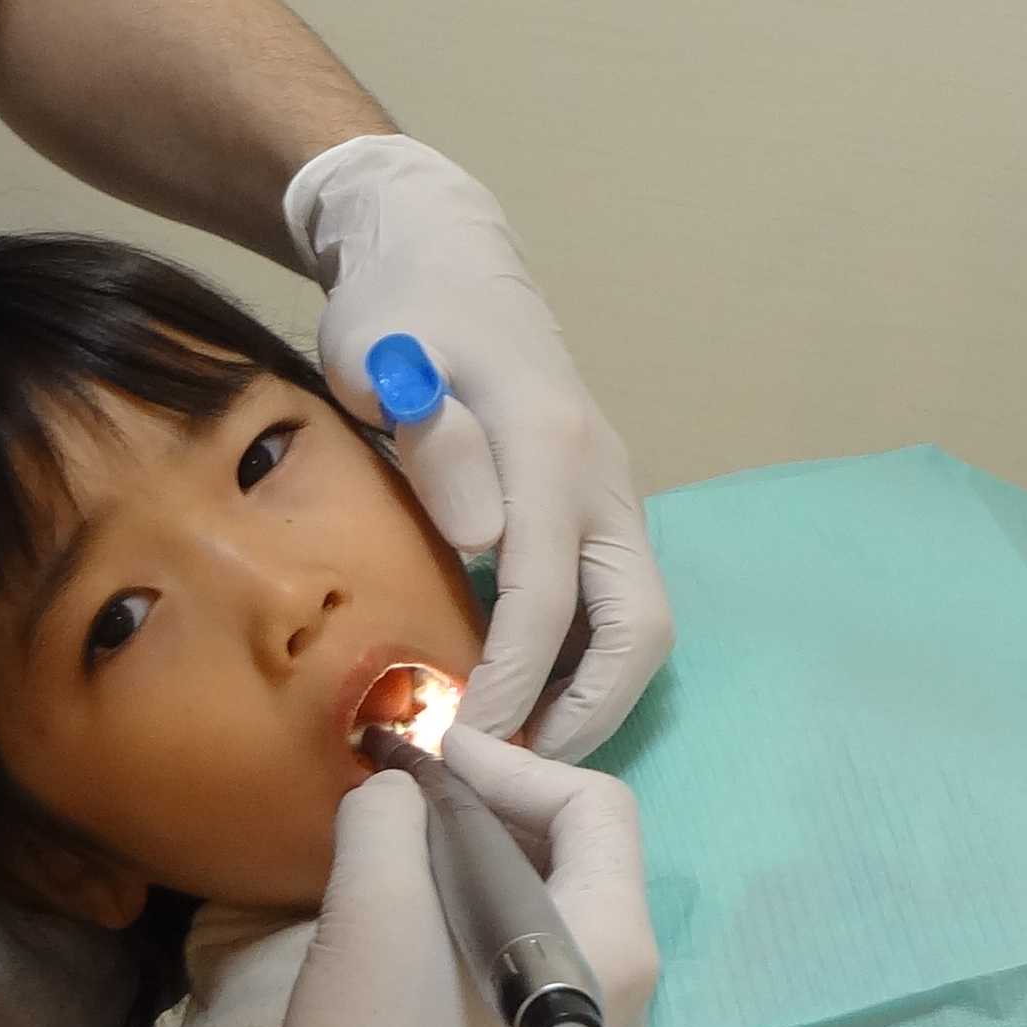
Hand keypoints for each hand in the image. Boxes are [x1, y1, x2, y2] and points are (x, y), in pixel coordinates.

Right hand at [134, 734, 653, 1026]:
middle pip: (582, 857)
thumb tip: (399, 797)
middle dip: (497, 811)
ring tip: (402, 857)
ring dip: (482, 867)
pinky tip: (410, 932)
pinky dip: (476, 925)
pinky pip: (527, 967)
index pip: (596, 805)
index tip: (429, 756)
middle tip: (412, 797)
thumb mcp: (376, 908)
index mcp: (616, 946)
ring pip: (552, 914)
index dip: (510, 763)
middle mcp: (628, 994)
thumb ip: (396, 817)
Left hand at [292, 137, 670, 759]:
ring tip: (518, 753)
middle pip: (639, 624)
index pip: (547, 597)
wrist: (440, 250)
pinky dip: (584, 661)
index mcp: (551, 446)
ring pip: (639, 619)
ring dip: (593, 695)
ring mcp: (608, 490)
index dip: (510, 684)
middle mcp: (601, 476)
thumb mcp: (386, 357)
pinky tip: (524, 696)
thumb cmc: (398, 308)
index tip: (463, 746)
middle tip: (513, 776)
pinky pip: (614, 600)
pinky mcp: (595, 503)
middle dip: (588, 712)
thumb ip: (434, 444)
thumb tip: (486, 542)